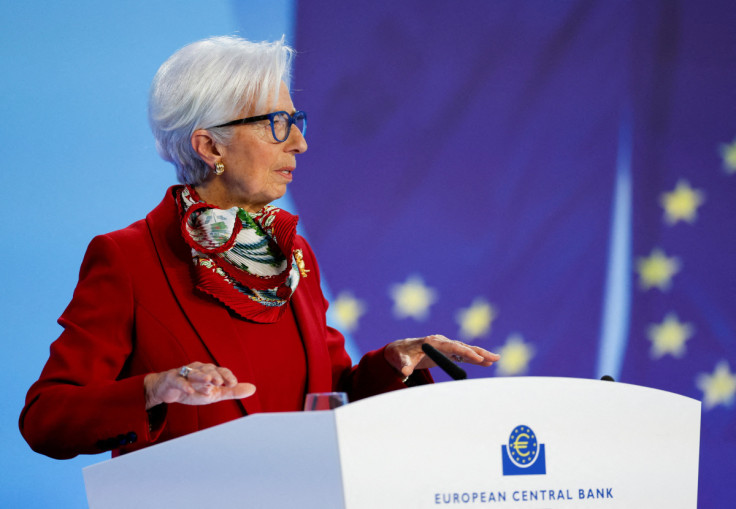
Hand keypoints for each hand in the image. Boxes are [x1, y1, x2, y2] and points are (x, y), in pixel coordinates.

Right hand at [143, 362, 255, 409]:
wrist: (169, 390)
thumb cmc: (194, 389)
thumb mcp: (215, 393)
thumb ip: (232, 391)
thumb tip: (253, 389)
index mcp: (210, 371)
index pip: (221, 371)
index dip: (227, 376)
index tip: (233, 384)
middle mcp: (199, 369)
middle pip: (208, 369)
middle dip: (215, 375)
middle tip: (220, 383)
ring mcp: (185, 373)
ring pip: (194, 372)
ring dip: (201, 377)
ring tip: (208, 381)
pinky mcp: (172, 379)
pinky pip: (178, 380)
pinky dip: (184, 385)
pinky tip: (190, 390)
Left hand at [384, 334, 499, 377]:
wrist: (400, 350)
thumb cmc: (402, 354)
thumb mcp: (401, 360)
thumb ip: (404, 365)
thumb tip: (404, 371)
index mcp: (432, 342)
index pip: (452, 346)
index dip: (465, 352)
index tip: (476, 357)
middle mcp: (441, 341)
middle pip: (463, 346)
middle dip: (479, 352)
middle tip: (493, 357)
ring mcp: (445, 346)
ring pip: (465, 350)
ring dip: (480, 354)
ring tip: (495, 359)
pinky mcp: (447, 352)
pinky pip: (463, 355)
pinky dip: (474, 358)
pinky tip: (485, 362)